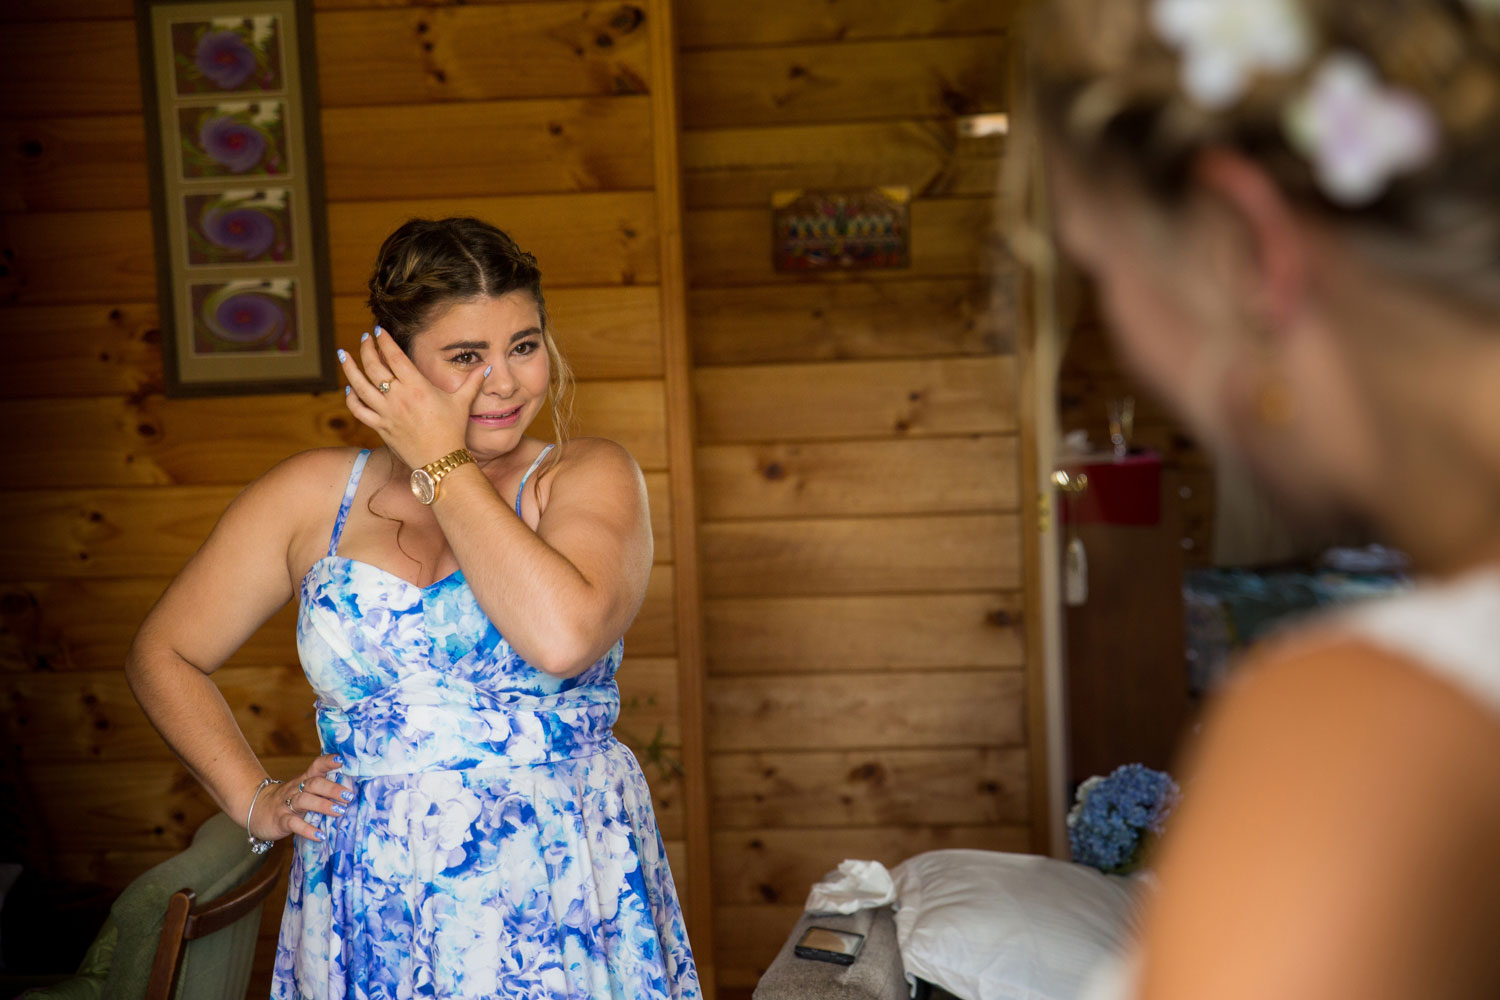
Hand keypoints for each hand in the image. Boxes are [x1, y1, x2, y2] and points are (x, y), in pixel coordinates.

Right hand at [248, 753, 349, 843]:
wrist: (255, 810)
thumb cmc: (288, 800)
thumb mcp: (303, 790)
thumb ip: (322, 788)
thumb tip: (352, 791)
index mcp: (303, 780)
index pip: (316, 767)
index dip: (328, 762)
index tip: (341, 760)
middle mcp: (295, 790)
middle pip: (313, 784)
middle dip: (332, 788)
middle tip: (349, 795)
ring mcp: (286, 805)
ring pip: (304, 801)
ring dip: (323, 805)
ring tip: (339, 812)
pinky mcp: (280, 821)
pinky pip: (293, 824)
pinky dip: (307, 830)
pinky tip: (320, 835)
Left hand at [339, 327, 489, 468]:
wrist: (441, 461)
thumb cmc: (453, 431)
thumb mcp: (462, 403)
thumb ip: (472, 382)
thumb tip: (486, 367)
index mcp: (417, 387)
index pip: (394, 357)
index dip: (384, 341)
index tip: (378, 330)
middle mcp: (398, 397)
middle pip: (373, 367)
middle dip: (366, 349)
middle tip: (365, 339)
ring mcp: (386, 413)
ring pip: (359, 386)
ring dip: (349, 368)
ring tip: (343, 354)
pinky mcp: (380, 427)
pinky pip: (359, 410)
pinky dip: (351, 398)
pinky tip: (349, 389)